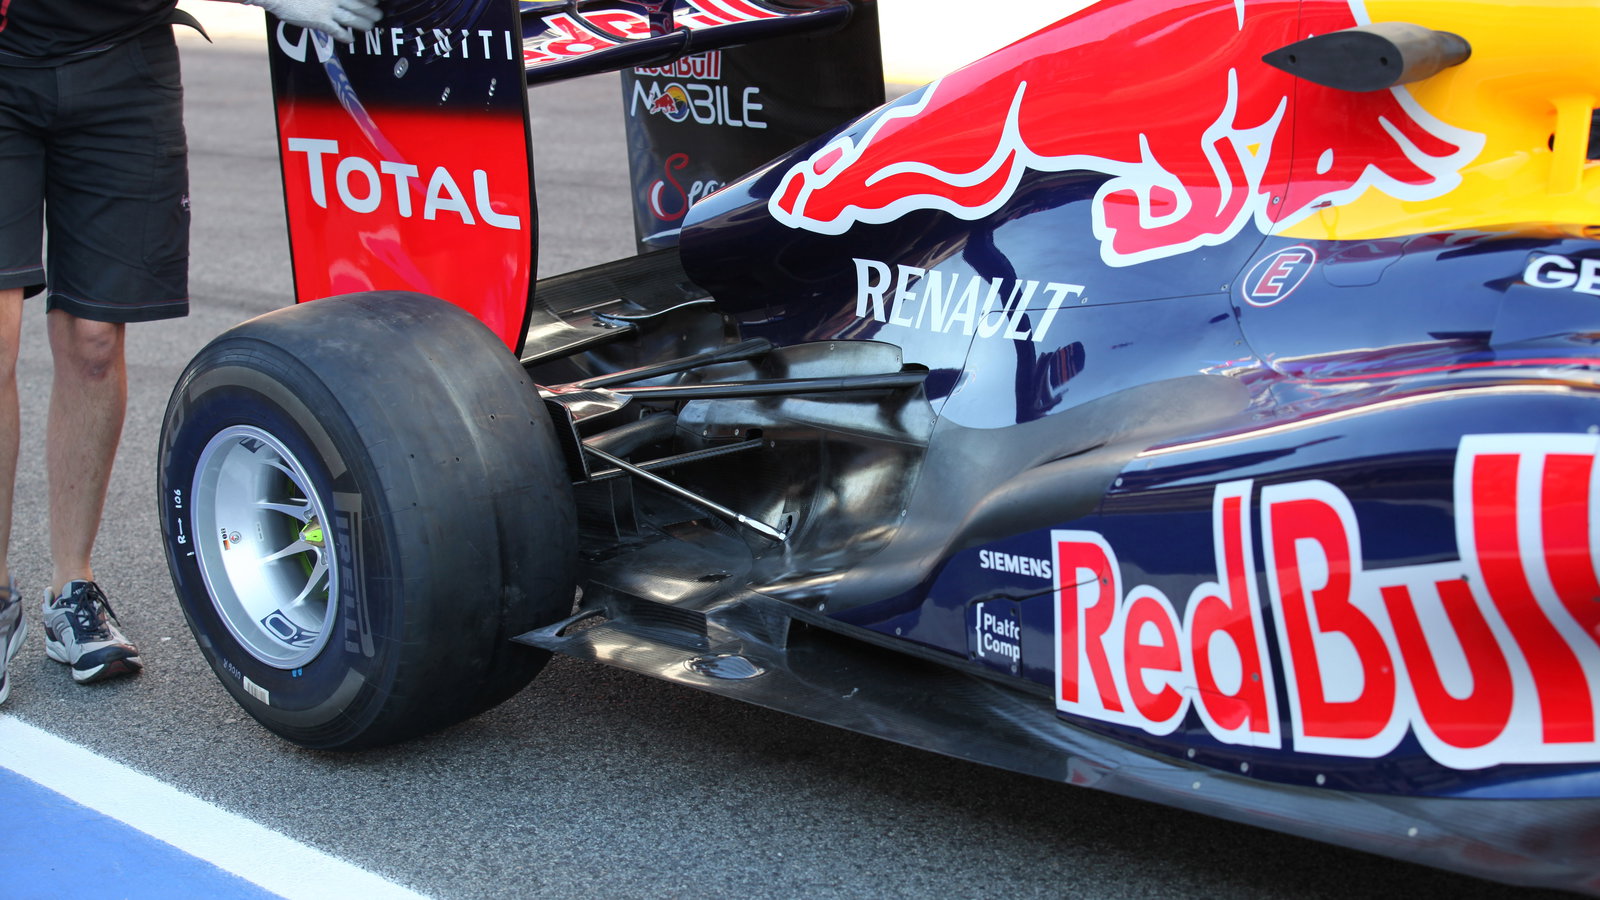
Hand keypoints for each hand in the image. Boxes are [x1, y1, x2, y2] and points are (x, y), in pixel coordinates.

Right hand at [244, 0, 381, 42]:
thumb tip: (338, 1)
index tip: (374, 1)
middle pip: (360, 6)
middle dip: (371, 12)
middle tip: (378, 15)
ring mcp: (328, 9)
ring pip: (353, 19)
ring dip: (364, 24)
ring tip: (369, 26)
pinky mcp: (320, 21)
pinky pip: (338, 31)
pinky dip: (346, 36)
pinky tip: (350, 39)